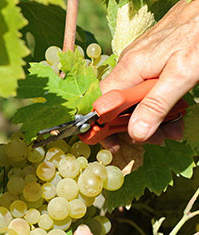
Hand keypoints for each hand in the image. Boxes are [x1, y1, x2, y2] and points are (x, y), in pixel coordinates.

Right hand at [100, 0, 198, 150]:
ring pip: (134, 100)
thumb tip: (136, 133)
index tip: (114, 143)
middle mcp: (128, 66)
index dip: (103, 126)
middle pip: (118, 105)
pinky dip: (157, 105)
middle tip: (158, 138)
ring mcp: (138, 64)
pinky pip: (145, 90)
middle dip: (135, 126)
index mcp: (129, 69)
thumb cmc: (197, 36)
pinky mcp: (149, 62)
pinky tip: (173, 112)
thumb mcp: (181, 75)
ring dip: (150, 118)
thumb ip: (156, 105)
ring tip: (173, 128)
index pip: (101, 103)